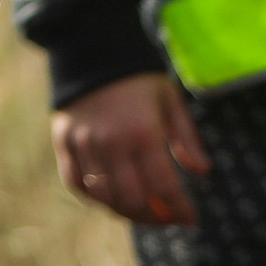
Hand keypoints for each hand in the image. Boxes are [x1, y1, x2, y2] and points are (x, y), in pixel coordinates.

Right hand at [52, 72, 209, 225]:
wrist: (91, 46)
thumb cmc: (138, 75)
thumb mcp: (170, 99)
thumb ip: (187, 137)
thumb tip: (203, 172)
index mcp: (143, 131)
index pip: (165, 186)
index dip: (180, 209)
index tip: (191, 220)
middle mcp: (111, 141)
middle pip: (134, 199)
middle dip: (155, 217)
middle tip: (167, 218)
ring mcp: (83, 142)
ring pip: (105, 197)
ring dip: (127, 212)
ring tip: (142, 212)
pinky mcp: (62, 140)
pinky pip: (76, 183)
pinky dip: (93, 199)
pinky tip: (110, 199)